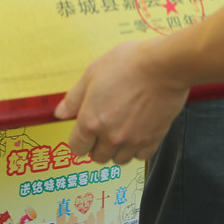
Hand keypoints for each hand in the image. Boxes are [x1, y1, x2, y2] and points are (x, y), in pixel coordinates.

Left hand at [54, 41, 188, 163]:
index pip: (77, 148)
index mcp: (91, 121)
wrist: (163, 66)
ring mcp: (133, 141)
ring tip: (121, 130)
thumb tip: (60, 113)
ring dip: (117, 150)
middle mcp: (110, 136)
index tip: (84, 132)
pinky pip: (141, 156)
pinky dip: (138, 149)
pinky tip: (138, 132)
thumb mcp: (92, 73)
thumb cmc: (128, 64)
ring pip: (119, 159)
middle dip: (97, 145)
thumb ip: (73, 98)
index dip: (78, 140)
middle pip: (97, 157)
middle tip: (103, 128)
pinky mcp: (153, 139)